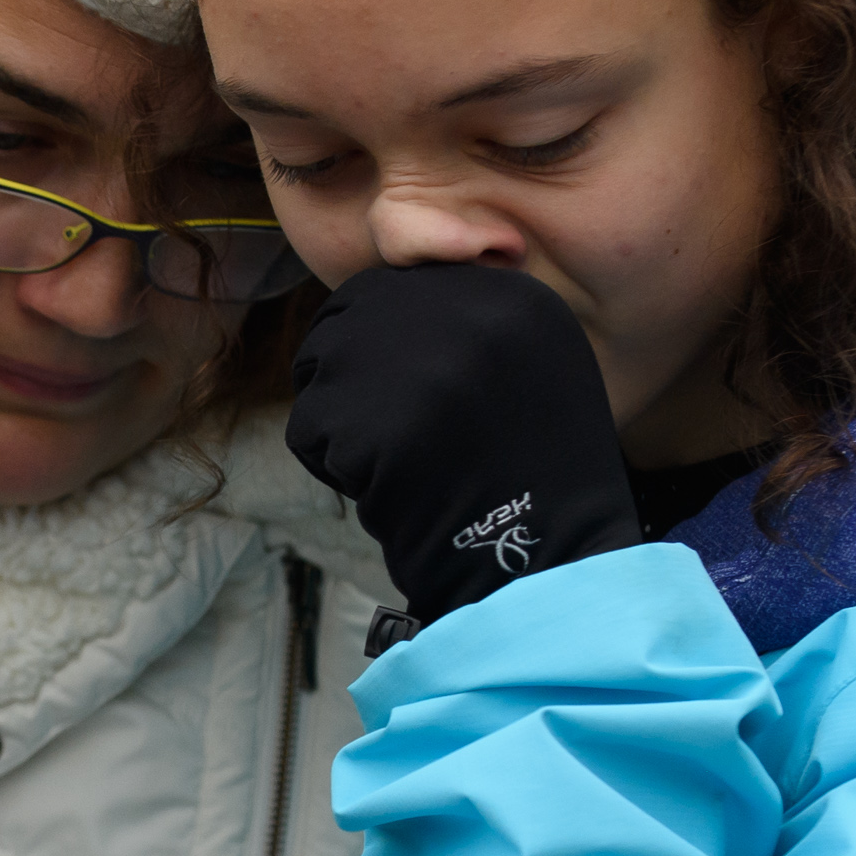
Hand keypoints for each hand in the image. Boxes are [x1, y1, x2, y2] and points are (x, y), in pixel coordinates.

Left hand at [284, 265, 639, 638]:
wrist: (544, 565)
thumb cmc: (534, 479)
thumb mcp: (536, 367)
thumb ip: (469, 320)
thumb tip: (385, 300)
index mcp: (505, 294)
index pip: (392, 290)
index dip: (384, 350)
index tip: (421, 402)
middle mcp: (456, 310)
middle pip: (345, 321)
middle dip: (350, 379)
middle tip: (394, 437)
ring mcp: (408, 363)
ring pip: (320, 374)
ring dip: (344, 424)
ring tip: (403, 465)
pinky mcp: (366, 419)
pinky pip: (312, 432)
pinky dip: (337, 470)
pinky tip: (391, 492)